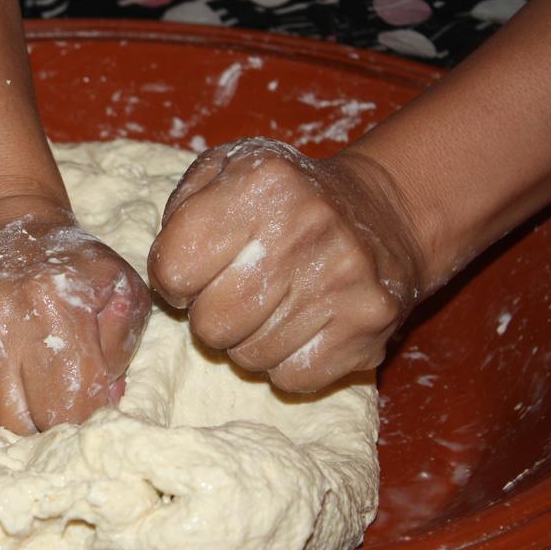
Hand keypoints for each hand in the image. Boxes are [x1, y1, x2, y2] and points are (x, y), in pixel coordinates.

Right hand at [0, 199, 150, 433]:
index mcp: (52, 299)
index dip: (84, 413)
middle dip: (44, 418)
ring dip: (6, 406)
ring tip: (16, 370)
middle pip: (24, 421)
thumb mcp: (115, 284)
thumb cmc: (60, 259)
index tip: (83, 400)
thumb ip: (122, 344)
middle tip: (50, 395)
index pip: (72, 406)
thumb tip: (106, 398)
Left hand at [147, 137, 424, 391]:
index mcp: (262, 183)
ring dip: (247, 341)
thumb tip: (166, 272)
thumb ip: (183, 210)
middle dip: (209, 316)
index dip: (173, 279)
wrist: (384, 213)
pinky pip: (292, 378)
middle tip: (231, 295)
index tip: (194, 272)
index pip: (173, 269)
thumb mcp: (227, 171)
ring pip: (248, 357)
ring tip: (270, 306)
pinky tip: (299, 328)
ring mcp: (343, 280)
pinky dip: (285, 364)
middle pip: (210, 323)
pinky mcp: (368, 325)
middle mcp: (305, 228)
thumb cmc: (284, 199)